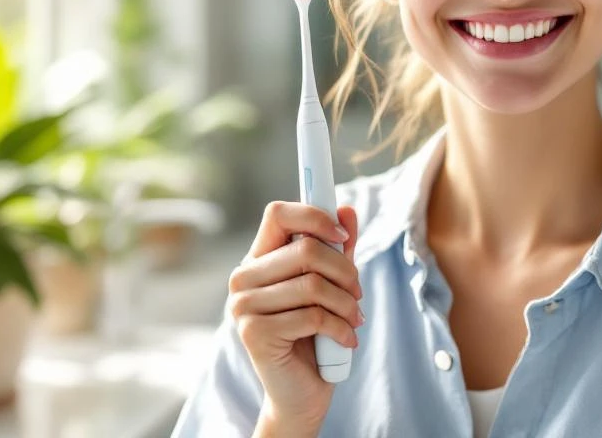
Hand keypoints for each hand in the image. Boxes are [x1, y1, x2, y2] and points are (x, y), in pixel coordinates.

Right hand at [228, 202, 363, 432]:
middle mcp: (243, 278)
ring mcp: (243, 306)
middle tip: (357, 292)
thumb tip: (347, 210)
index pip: (278, 213)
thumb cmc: (315, 333)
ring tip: (354, 317)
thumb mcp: (331, 284)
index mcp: (258, 258)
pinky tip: (347, 338)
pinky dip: (340, 327)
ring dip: (346, 303)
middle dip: (345, 270)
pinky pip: (312, 316)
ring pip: (313, 284)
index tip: (343, 236)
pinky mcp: (253, 333)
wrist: (300, 391)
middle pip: (306, 249)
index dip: (314, 216)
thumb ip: (337, 249)